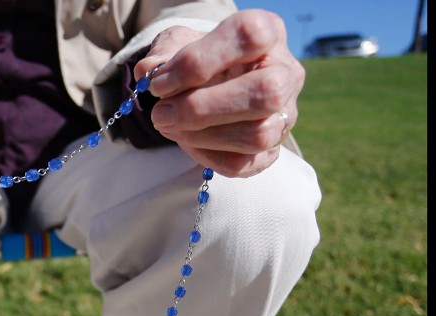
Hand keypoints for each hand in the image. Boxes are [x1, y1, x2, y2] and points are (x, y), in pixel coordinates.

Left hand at [134, 10, 303, 177]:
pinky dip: (205, 156)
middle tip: (161, 112)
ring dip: (201, 136)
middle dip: (202, 108)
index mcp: (267, 32)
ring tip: (168, 125)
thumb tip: (149, 71)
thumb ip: (163, 54)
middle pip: (264, 93)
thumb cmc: (198, 58)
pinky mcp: (272, 149)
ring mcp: (285, 115)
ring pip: (257, 135)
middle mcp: (286, 73)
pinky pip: (242, 163)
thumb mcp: (178, 44)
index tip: (159, 83)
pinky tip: (185, 140)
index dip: (199, 61)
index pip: (248, 38)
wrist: (209, 84)